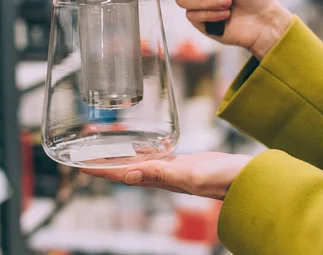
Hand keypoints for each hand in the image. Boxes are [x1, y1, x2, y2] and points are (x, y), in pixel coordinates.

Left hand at [82, 152, 250, 200]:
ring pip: (138, 163)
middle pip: (124, 169)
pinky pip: (154, 156)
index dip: (100, 170)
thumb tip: (129, 174)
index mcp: (160, 179)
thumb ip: (160, 172)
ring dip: (120, 156)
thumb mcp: (188, 174)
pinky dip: (141, 150)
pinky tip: (138, 144)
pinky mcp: (181, 162)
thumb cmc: (220, 178)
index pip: (122, 175)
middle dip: (104, 162)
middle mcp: (161, 176)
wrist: (243, 178)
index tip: (79, 164)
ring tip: (104, 148)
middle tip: (84, 153)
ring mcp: (171, 169)